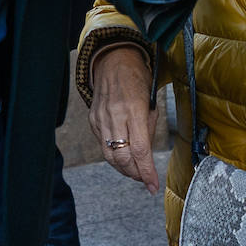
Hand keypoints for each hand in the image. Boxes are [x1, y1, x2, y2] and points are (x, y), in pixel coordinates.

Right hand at [89, 46, 159, 192]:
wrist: (113, 60)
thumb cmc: (138, 78)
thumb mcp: (152, 100)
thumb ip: (149, 128)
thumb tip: (147, 155)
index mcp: (134, 109)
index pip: (140, 149)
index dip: (147, 172)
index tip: (153, 185)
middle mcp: (115, 115)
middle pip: (123, 158)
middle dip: (135, 173)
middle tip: (145, 179)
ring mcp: (101, 118)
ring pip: (110, 156)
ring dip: (124, 168)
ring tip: (135, 171)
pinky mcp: (93, 119)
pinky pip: (103, 145)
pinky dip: (114, 155)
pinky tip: (123, 155)